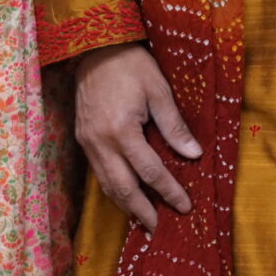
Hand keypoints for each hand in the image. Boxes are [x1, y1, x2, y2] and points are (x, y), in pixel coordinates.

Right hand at [74, 42, 199, 230]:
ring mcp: (88, 142)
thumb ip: (175, 126)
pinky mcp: (82, 138)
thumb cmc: (131, 66)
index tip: (185, 206)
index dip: (168, 191)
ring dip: (125, 204)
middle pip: (122, 188)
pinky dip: (112, 188)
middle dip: (141, 211)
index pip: (150, 172)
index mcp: (122, 131)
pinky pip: (98, 172)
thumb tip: (193, 155)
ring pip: (106, 184)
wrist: (95, 48)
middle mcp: (100, 142)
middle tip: (158, 228)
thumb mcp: (159, 91)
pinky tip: (124, 195)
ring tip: (142, 219)